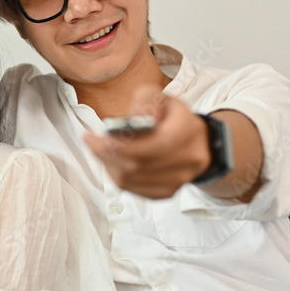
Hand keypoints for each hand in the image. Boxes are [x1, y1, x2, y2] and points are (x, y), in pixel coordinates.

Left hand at [85, 87, 209, 198]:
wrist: (197, 143)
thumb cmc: (172, 118)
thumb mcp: (160, 98)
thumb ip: (144, 102)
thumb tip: (129, 121)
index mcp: (187, 132)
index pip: (153, 145)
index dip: (120, 145)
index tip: (93, 136)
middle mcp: (187, 160)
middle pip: (137, 165)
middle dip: (106, 154)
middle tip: (91, 142)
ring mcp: (178, 180)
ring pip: (131, 180)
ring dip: (108, 165)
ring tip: (101, 150)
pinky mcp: (167, 193)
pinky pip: (133, 190)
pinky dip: (117, 176)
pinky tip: (113, 163)